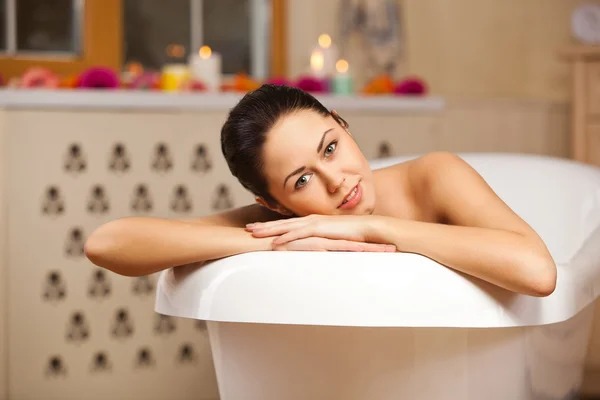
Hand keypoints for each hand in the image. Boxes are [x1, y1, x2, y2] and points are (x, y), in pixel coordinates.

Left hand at [247, 214, 394, 250]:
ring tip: (253, 234)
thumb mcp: (334, 239)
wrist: (371, 229)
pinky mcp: (322, 230)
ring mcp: (315, 223)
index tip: (258, 228)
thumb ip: (323, 242)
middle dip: (264, 225)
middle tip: (247, 228)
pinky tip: (274, 243)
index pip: (288, 223)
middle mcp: (311, 220)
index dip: (272, 225)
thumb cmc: (355, 235)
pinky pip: (300, 235)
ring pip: (286, 227)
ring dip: (269, 230)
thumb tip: (316, 250)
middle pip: (282, 223)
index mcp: (313, 222)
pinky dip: (286, 238)